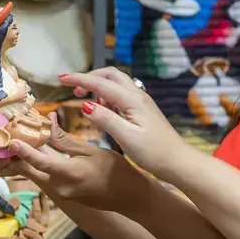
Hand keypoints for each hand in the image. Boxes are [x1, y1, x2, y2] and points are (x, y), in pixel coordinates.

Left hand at [7, 112, 148, 211]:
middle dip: (21, 155)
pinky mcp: (67, 196)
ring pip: (39, 174)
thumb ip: (66, 141)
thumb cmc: (115, 170)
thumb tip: (48, 125)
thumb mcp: (91, 150)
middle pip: (31, 170)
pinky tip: (46, 152)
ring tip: (27, 139)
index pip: (37, 161)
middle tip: (14, 136)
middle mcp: (59, 187)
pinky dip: (44, 166)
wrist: (130, 197)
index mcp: (66, 174)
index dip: (22, 150)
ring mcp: (62, 194)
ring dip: (32, 159)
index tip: (9, 140)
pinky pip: (49, 179)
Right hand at [57, 68, 192, 179]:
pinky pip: (121, 96)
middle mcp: (137, 96)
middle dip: (90, 78)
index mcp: (132, 100)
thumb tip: (85, 104)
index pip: (101, 84)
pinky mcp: (143, 111)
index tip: (61, 78)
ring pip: (116, 84)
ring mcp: (141, 103)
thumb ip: (105, 118)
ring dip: (99, 87)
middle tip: (73, 89)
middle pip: (110, 75)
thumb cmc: (154, 153)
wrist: (178, 162)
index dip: (79, 79)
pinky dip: (107, 97)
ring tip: (85, 101)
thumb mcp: (126, 137)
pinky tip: (103, 112)